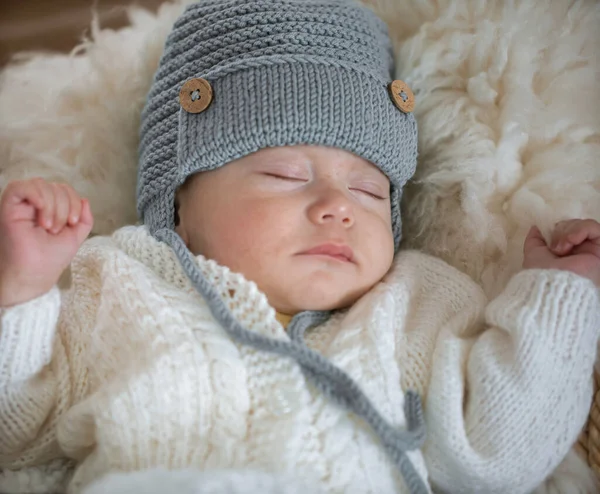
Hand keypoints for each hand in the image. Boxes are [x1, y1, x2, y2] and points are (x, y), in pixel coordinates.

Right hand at [0, 178, 92, 306]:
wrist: (34, 275)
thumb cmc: (51, 259)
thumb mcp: (75, 236)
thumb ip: (84, 219)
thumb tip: (85, 200)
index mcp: (51, 209)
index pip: (65, 190)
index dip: (74, 202)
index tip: (72, 224)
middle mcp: (36, 205)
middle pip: (56, 186)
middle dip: (64, 207)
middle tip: (56, 230)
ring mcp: (22, 206)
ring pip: (41, 184)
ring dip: (52, 205)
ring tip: (47, 226)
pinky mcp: (8, 208)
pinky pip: (18, 187)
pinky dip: (35, 193)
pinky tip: (41, 207)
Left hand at [523, 219, 599, 286]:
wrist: (555, 286)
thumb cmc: (542, 273)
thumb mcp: (533, 253)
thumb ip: (535, 240)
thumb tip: (536, 227)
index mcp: (564, 252)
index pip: (564, 229)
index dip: (555, 229)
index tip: (547, 238)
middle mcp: (579, 251)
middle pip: (572, 225)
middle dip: (560, 230)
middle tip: (555, 248)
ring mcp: (590, 251)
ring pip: (583, 225)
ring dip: (568, 232)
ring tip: (562, 248)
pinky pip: (594, 228)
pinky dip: (581, 230)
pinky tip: (572, 241)